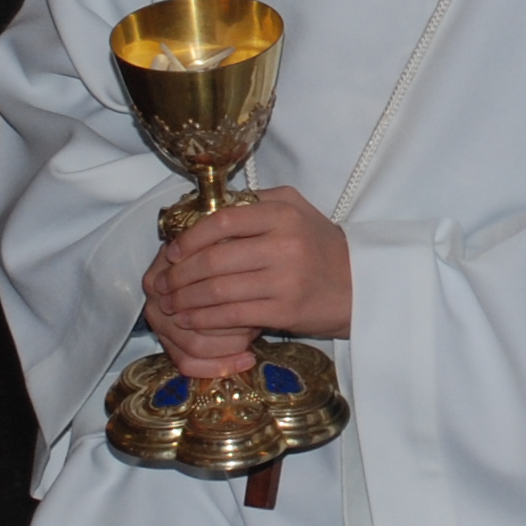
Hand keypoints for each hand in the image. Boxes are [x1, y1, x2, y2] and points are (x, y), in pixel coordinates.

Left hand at [141, 189, 353, 378]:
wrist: (363, 286)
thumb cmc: (322, 248)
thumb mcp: (297, 211)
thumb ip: (255, 205)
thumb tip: (204, 212)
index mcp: (283, 213)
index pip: (222, 220)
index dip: (189, 238)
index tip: (171, 252)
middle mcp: (284, 243)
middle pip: (214, 258)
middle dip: (180, 275)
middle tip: (162, 284)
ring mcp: (285, 278)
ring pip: (219, 289)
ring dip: (186, 299)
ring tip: (170, 304)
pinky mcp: (286, 310)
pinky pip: (233, 314)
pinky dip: (205, 319)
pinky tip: (191, 320)